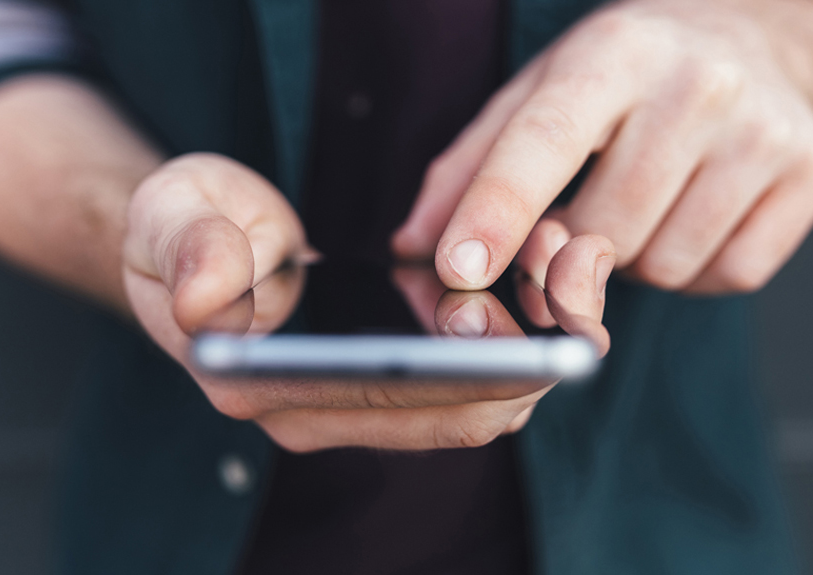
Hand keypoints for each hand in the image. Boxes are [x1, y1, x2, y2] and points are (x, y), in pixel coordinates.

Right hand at [125, 156, 611, 450]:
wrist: (193, 238)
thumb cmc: (182, 227)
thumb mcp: (173, 216)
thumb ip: (189, 252)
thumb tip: (202, 299)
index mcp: (266, 386)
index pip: (395, 402)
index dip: (480, 373)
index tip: (546, 327)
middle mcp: (319, 413)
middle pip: (461, 416)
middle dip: (533, 354)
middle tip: (566, 264)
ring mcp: (355, 402)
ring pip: (480, 403)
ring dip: (536, 342)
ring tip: (556, 256)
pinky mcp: (383, 379)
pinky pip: (471, 377)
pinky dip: (516, 336)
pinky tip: (529, 273)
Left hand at [393, 0, 812, 296]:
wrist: (754, 40)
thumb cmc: (626, 75)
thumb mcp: (540, 93)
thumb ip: (470, 167)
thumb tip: (413, 247)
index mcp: (614, 54)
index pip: (544, 140)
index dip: (496, 212)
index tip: (456, 272)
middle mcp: (697, 86)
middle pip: (602, 230)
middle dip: (567, 252)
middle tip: (570, 224)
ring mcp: (764, 134)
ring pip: (661, 263)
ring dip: (631, 259)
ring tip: (641, 200)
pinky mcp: (808, 180)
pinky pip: (722, 275)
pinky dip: (691, 268)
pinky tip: (687, 215)